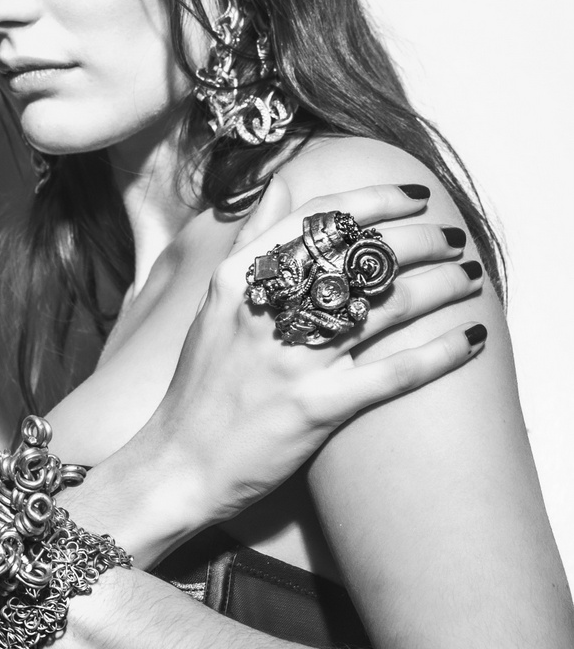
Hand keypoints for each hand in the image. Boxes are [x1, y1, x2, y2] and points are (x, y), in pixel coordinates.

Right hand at [67, 180, 484, 545]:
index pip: (317, 220)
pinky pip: (393, 372)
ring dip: (440, 287)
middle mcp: (266, 312)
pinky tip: (472, 339)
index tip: (416, 195)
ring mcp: (291, 360)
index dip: (376, 199)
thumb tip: (280, 184)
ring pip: (385, 306)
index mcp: (238, 279)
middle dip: (420, 240)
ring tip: (472, 278)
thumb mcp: (212, 303)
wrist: (177, 464)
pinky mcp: (315, 408)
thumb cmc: (200, 384)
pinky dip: (440, 353)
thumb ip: (250, 241)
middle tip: (453, 237)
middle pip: (360, 256)